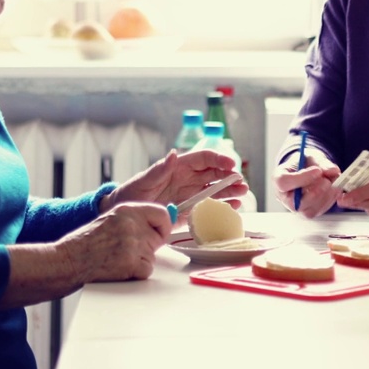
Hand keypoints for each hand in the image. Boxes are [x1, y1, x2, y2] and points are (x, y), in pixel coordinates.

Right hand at [58, 202, 173, 282]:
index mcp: (126, 209)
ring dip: (140, 262)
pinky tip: (118, 270)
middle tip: (126, 252)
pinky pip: (147, 271)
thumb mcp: (110, 220)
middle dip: (148, 248)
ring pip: (153, 257)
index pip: (162, 214)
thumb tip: (160, 226)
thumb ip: (133, 220)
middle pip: (159, 238)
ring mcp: (132, 243)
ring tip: (117, 260)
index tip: (159, 234)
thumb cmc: (84, 244)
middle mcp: (131, 223)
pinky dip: (136, 275)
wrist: (66, 261)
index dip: (163, 226)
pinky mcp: (131, 263)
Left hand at [103, 149, 245, 209]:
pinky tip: (233, 207)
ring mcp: (190, 195)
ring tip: (242, 194)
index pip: (203, 158)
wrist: (126, 216)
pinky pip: (209, 207)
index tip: (231, 165)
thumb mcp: (143, 181)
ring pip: (215, 190)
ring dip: (230, 191)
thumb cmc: (131, 194)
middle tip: (241, 183)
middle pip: (214, 174)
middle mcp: (188, 179)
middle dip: (229, 176)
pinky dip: (222, 206)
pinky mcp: (189, 211)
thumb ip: (159, 169)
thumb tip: (173, 153)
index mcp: (179, 167)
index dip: (219, 159)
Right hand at [271, 149, 340, 218]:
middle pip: (294, 203)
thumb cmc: (304, 163)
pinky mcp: (307, 212)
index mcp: (279, 178)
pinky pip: (318, 211)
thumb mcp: (311, 157)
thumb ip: (322, 163)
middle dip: (314, 192)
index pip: (283, 183)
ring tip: (332, 182)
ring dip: (324, 197)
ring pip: (308, 210)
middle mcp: (284, 196)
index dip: (301, 178)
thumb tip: (333, 171)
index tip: (317, 171)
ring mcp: (295, 207)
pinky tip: (334, 189)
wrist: (308, 170)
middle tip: (327, 180)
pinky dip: (329, 200)